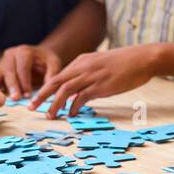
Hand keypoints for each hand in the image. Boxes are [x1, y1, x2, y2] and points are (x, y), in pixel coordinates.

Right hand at [0, 44, 62, 99]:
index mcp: (24, 51)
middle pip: (9, 71)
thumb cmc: (46, 62)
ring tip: (1, 102)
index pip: (23, 67)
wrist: (38, 57)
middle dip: (13, 86)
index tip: (28, 95)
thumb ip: (52, 75)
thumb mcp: (53, 64)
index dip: (25, 81)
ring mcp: (1, 63)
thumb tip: (49, 92)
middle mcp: (10, 55)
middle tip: (16, 99)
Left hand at [29, 47, 153, 117]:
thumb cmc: (124, 63)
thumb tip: (77, 91)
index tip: (37, 98)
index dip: (46, 87)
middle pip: (56, 81)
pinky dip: (74, 107)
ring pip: (65, 90)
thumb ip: (87, 74)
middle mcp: (83, 67)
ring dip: (55, 104)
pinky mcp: (101, 85)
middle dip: (42, 95)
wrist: (142, 59)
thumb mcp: (100, 64)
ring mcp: (92, 76)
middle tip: (31, 107)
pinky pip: (82, 98)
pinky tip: (71, 114)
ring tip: (49, 115)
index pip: (58, 75)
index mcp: (82, 61)